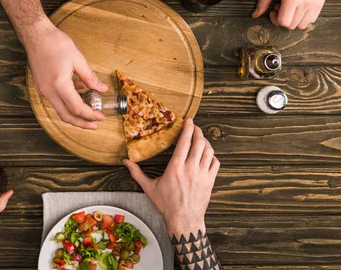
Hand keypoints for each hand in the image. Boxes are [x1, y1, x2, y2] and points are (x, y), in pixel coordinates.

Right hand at [25, 19, 107, 128]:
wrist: (36, 36)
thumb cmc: (55, 44)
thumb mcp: (77, 59)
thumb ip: (90, 77)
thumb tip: (101, 89)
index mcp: (59, 85)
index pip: (77, 108)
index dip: (90, 115)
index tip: (101, 117)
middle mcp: (49, 91)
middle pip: (66, 116)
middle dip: (82, 123)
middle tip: (95, 124)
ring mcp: (43, 90)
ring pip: (60, 110)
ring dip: (75, 114)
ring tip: (90, 112)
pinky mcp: (42, 87)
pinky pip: (56, 101)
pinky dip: (68, 103)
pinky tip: (80, 95)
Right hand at [123, 118, 219, 234]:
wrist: (184, 220)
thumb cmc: (166, 204)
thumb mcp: (149, 187)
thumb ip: (137, 173)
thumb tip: (125, 161)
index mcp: (175, 167)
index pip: (185, 142)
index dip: (188, 128)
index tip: (189, 121)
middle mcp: (190, 168)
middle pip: (199, 142)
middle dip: (198, 131)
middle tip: (195, 127)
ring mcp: (202, 174)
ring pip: (208, 151)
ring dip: (206, 142)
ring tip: (201, 139)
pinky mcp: (210, 180)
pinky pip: (215, 162)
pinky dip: (212, 155)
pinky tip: (207, 154)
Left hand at [252, 0, 325, 29]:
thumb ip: (263, 0)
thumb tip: (255, 15)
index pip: (284, 22)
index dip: (275, 19)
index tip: (273, 10)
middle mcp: (306, 2)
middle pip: (291, 25)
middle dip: (283, 19)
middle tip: (280, 5)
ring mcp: (315, 3)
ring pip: (302, 25)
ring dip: (293, 20)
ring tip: (290, 6)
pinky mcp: (321, 3)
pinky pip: (311, 20)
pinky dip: (303, 17)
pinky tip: (298, 6)